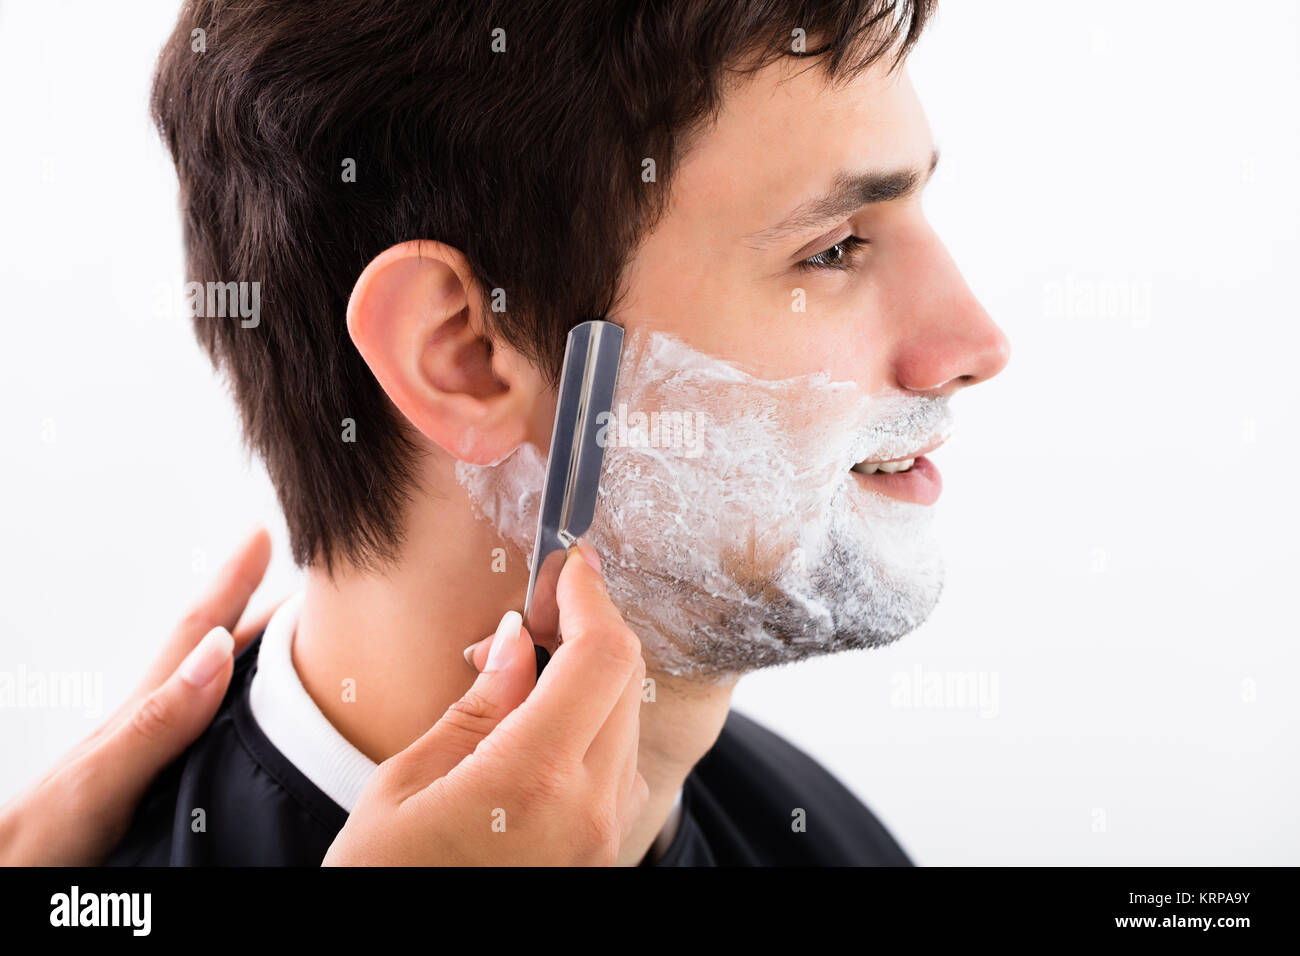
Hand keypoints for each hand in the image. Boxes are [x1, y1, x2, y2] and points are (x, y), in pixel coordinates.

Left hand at [0, 527, 275, 864]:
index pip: (198, 634)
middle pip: (212, 653)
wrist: (2, 882)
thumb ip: (155, 723)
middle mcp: (149, 730)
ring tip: (286, 635)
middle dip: (252, 608)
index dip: (231, 582)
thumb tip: (216, 653)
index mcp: (141, 717)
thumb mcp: (97, 784)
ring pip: (212, 691)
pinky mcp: (153, 794)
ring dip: (249, 655)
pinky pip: (209, 731)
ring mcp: (148, 759)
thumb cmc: (32, 846)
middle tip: (293, 575)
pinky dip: (238, 707)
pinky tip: (246, 719)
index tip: (261, 534)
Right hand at [323, 539, 648, 865]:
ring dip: (587, 679)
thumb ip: (478, 705)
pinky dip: (590, 726)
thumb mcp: (406, 785)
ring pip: (625, 720)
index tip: (570, 564)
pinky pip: (618, 766)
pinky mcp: (602, 856)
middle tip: (529, 617)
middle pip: (625, 681)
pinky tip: (535, 729)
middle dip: (587, 628)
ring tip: (515, 678)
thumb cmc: (380, 885)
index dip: (590, 595)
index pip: (602, 657)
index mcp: (535, 782)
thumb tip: (520, 641)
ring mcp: (604, 840)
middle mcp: (590, 811)